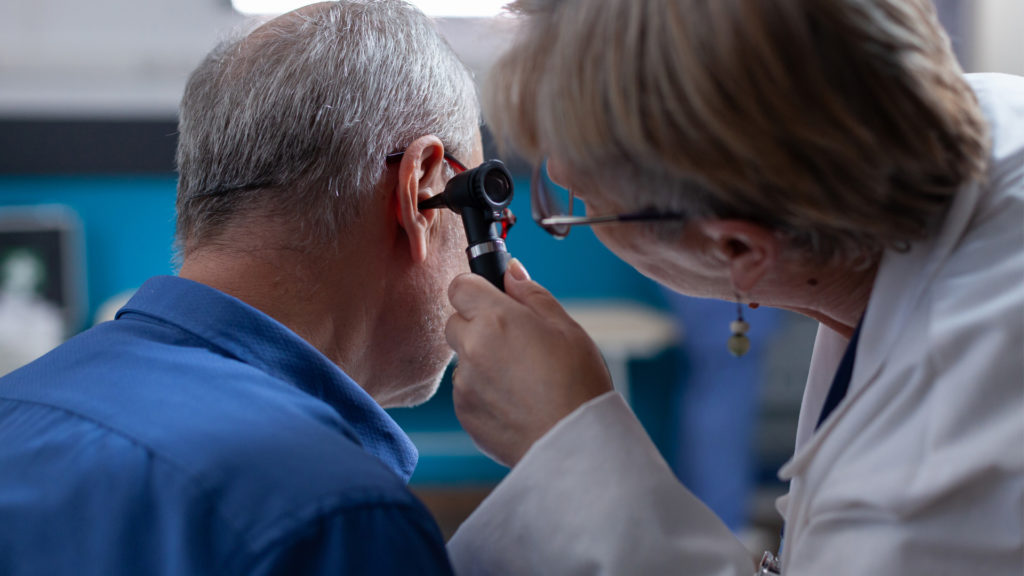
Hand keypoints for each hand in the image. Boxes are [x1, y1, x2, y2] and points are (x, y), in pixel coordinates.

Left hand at [445, 259, 613, 466]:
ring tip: (521, 377)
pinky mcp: (464, 413)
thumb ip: (531, 294)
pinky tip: (516, 400)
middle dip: (477, 324)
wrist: (574, 444)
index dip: (477, 288)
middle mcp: (472, 348)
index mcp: (495, 319)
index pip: (460, 285)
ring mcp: (464, 384)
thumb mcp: (566, 327)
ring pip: (463, 358)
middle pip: (455, 321)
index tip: (493, 297)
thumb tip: (511, 272)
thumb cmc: (578, 383)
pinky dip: (483, 390)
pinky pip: (466, 390)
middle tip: (514, 339)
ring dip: (481, 359)